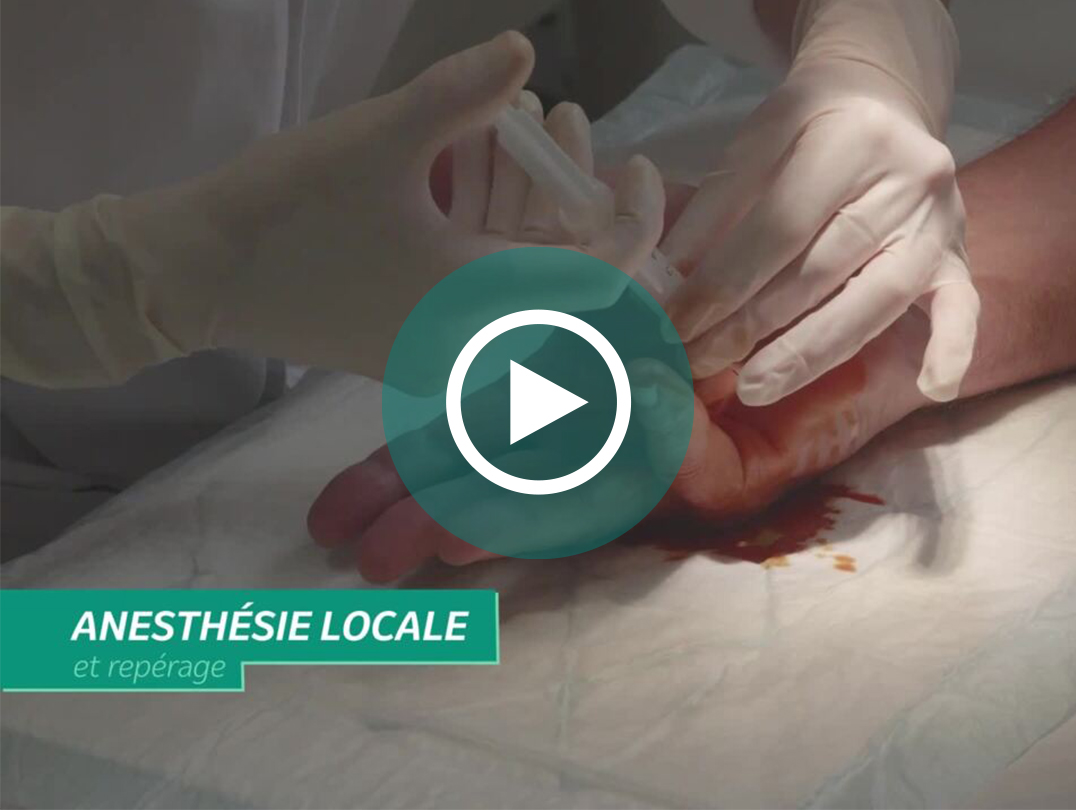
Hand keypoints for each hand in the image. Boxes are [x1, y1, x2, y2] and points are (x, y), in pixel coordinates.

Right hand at [22, 33, 662, 388]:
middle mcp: (473, 338)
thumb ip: (459, 94)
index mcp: (484, 307)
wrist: (197, 278)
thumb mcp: (378, 140)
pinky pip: (472, 275)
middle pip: (557, 268)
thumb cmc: (289, 212)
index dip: (634, 223)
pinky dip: (481, 220)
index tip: (634, 162)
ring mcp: (441, 339)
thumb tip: (523, 44)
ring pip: (511, 266)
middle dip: (565, 186)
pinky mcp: (411, 329)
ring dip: (520, 195)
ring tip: (508, 117)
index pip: (599, 281)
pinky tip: (468, 156)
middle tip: (554, 115)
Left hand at [661, 0, 978, 405]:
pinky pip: (964, 306)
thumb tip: (668, 281)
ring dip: (809, 353)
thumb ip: (715, 208)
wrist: (882, 100)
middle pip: (820, 270)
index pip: (776, 227)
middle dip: (749, 325)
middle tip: (696, 362)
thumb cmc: (807, 128)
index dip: (719, 282)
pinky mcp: (958, 254)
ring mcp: (940, 220)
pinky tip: (930, 388)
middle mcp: (907, 177)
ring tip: (752, 388)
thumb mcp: (754, 145)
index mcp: (850, 138)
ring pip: (874, 300)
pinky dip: (953, 348)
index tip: (672, 323)